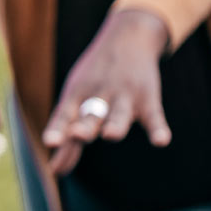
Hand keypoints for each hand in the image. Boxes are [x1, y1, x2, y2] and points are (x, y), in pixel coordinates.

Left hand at [42, 9, 171, 174]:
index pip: (64, 115)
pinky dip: (159, 128)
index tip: (49, 142)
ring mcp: (124, 97)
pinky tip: (161, 141)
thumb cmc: (93, 79)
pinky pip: (154, 116)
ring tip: (111, 135)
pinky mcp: (148, 99)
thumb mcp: (76, 101)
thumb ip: (68, 139)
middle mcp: (98, 96)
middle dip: (84, 127)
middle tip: (77, 135)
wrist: (127, 39)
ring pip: (118, 114)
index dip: (57, 129)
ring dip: (115, 124)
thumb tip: (56, 171)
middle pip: (90, 115)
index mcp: (76, 96)